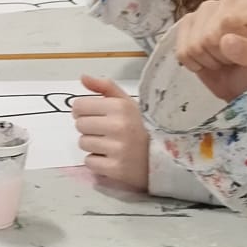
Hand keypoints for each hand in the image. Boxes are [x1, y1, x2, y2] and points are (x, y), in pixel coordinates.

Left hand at [73, 75, 149, 189]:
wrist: (166, 158)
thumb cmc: (143, 128)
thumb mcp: (128, 103)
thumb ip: (105, 87)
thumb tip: (83, 77)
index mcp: (120, 107)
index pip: (79, 106)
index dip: (83, 110)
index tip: (92, 115)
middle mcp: (118, 126)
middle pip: (79, 125)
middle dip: (89, 128)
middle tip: (105, 131)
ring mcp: (117, 149)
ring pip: (83, 143)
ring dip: (93, 145)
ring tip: (111, 144)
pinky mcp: (116, 169)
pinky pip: (89, 162)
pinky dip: (97, 161)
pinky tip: (112, 157)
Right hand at [173, 0, 246, 101]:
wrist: (244, 80)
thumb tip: (226, 41)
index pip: (227, 22)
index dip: (235, 46)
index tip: (246, 54)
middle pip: (209, 35)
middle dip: (220, 55)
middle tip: (235, 59)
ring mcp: (206, 8)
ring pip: (194, 43)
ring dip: (207, 59)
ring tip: (223, 59)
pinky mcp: (189, 20)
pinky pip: (181, 48)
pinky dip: (193, 61)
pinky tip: (208, 59)